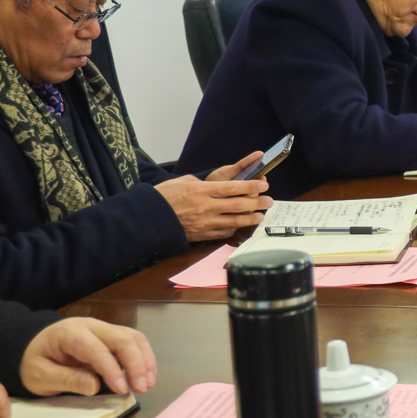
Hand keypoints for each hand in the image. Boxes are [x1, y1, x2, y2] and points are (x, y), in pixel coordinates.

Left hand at [20, 317, 156, 397]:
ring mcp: (104, 328)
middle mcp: (92, 326)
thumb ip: (67, 379)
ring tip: (147, 383)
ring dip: (145, 360)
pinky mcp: (113, 335)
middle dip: (137, 364)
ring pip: (134, 338)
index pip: (97, 349)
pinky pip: (134, 341)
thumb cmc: (36, 361)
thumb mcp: (40, 376)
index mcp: (70, 333)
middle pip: (123, 339)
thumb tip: (95, 386)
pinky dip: (144, 357)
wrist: (34, 345)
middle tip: (142, 388)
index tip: (122, 390)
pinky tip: (146, 375)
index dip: (112, 369)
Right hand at [155, 162, 272, 241]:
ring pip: (235, 222)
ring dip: (251, 219)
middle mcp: (205, 207)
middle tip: (269, 201)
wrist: (147, 219)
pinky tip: (241, 227)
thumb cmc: (163, 197)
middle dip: (258, 203)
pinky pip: (224, 234)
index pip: (232, 187)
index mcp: (200, 191)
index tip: (263, 185)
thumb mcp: (181, 182)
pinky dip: (235, 230)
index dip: (251, 186)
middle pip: (239, 205)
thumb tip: (216, 186)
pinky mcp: (201, 235)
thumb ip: (201, 183)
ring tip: (261, 216)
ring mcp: (204, 223)